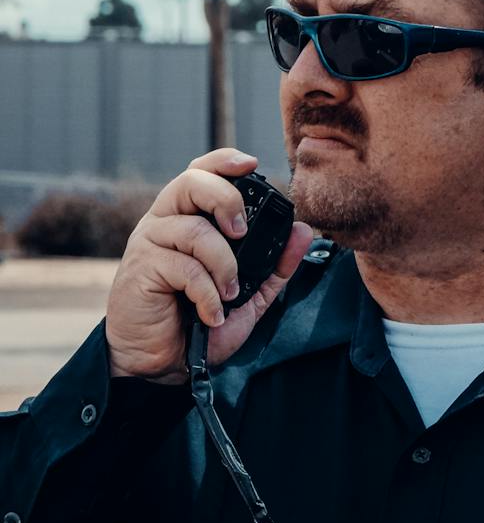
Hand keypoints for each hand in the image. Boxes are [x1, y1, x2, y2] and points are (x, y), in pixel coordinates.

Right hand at [105, 149, 313, 382]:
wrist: (164, 362)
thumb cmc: (201, 321)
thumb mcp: (251, 294)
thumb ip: (277, 264)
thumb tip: (304, 230)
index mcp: (190, 218)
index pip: (200, 173)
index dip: (223, 161)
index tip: (250, 163)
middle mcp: (165, 222)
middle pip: (191, 182)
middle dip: (226, 200)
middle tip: (242, 233)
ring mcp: (149, 243)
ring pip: (192, 229)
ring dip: (223, 264)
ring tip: (231, 293)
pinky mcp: (141, 269)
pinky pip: (183, 267)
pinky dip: (207, 293)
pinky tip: (212, 313)